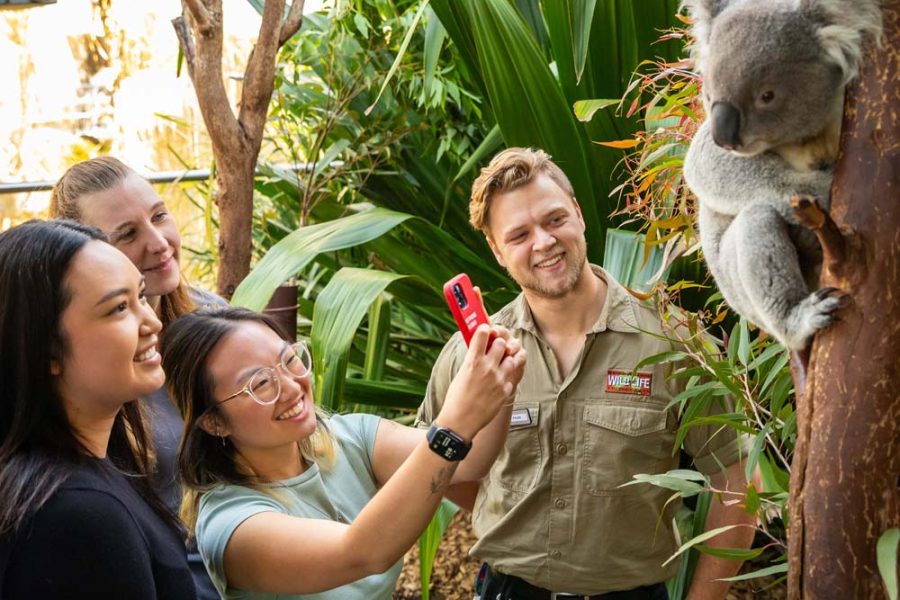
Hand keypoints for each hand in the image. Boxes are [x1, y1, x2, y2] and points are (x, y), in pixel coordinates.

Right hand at [438, 325, 526, 440]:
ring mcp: (498, 379)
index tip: (486, 329)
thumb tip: (479, 351)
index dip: (485, 329)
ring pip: (512, 358)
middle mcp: (487, 368)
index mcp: (473, 361)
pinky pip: (512, 377)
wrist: (460, 421)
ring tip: (502, 362)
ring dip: (507, 358)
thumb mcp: (461, 374)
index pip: (483, 334)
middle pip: (502, 343)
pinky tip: (500, 380)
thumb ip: (472, 361)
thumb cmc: (456, 398)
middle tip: (496, 347)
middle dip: (500, 343)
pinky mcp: (505, 391)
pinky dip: (507, 377)